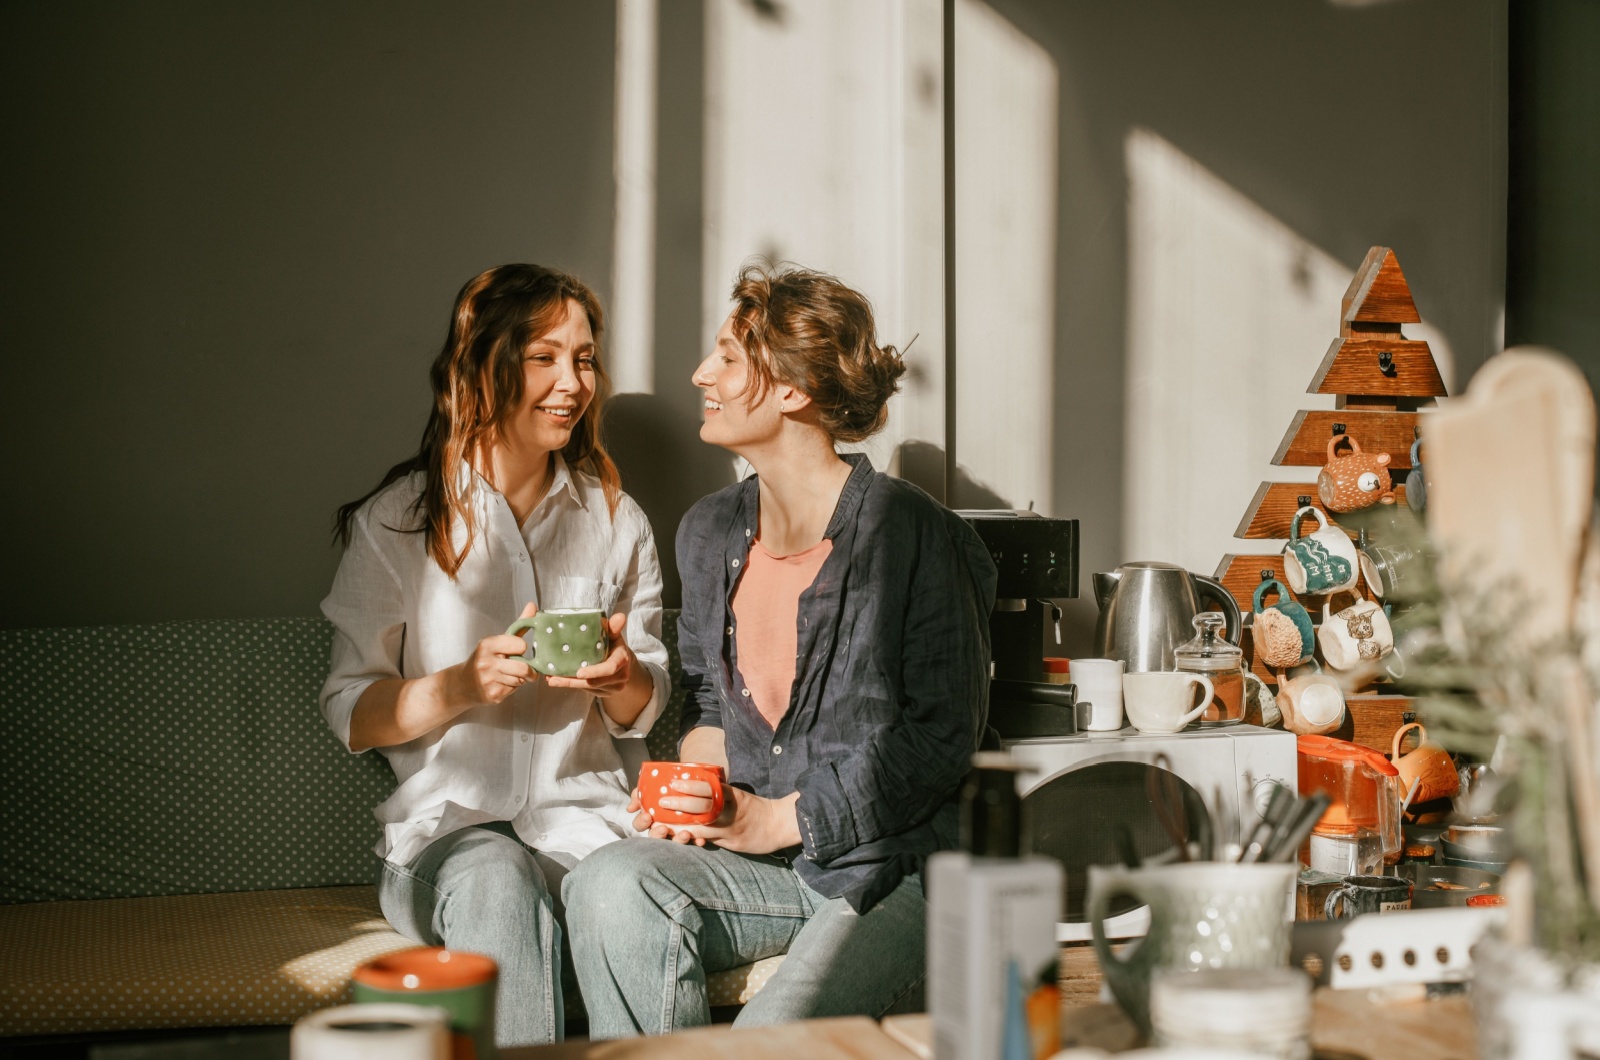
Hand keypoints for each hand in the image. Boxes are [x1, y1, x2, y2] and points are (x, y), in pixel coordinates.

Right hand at [450, 602, 535, 706]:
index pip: (520, 645)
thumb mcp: (498, 640)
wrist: (462, 684)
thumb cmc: (485, 658)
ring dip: (520, 679)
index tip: (517, 650)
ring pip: (520, 680)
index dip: (522, 649)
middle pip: (523, 668)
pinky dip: (512, 688)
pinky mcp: (492, 695)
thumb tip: (533, 605)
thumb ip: (519, 625)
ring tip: (510, 675)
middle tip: (526, 668)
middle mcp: (486, 662)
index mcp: (487, 645)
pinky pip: (513, 691)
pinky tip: (502, 684)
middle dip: (528, 670)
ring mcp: (488, 680)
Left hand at [546, 612, 651, 701]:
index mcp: (622, 661)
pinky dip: (572, 685)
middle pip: (594, 682)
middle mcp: (619, 677)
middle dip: (574, 681)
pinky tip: (557, 680)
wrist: (623, 664)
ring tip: (551, 679)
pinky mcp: (603, 693)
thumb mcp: (614, 636)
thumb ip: (613, 627)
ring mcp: (611, 687)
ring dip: (569, 684)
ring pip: (587, 688)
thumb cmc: (615, 646)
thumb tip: (620, 616)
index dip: (595, 671)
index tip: (579, 672)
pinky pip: (586, 691)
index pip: (609, 668)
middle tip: (554, 678)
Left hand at [633, 779, 801, 854]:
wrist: (778, 824)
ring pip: (702, 827)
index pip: (708, 787)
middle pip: (702, 806)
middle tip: (663, 802)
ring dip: (681, 826)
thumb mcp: (737, 795)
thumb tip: (694, 788)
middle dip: (680, 804)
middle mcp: (730, 809)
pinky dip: (695, 839)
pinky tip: (682, 838)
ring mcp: (731, 827)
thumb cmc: (754, 808)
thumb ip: (719, 794)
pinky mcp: (733, 842)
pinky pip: (710, 841)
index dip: (690, 785)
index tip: (674, 783)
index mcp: (731, 794)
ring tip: (663, 824)